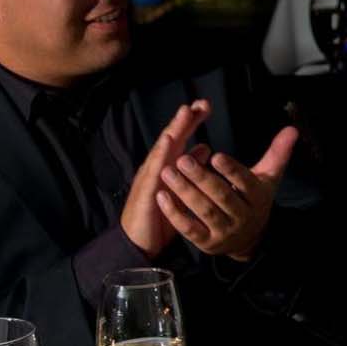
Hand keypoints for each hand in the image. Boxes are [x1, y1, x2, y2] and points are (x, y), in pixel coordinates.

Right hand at [121, 101, 211, 258]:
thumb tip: (205, 148)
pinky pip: (154, 170)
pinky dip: (161, 154)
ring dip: (174, 130)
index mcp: (167, 166)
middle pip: (171, 138)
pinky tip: (168, 142)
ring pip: (162, 149)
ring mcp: (149, 177)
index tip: (205, 106)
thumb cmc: (161, 216)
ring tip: (184, 113)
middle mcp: (157, 168)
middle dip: (184, 120)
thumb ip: (192, 169)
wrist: (141, 242)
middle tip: (199, 103)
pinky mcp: (145, 190)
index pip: (180, 139)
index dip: (190, 122)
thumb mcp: (182, 190)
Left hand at [156, 125, 299, 260]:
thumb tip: (292, 129)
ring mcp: (224, 232)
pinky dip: (175, 213)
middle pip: (222, 197)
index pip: (245, 183)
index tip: (216, 155)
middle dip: (201, 179)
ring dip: (185, 192)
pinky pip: (189, 229)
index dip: (232, 171)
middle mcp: (242, 217)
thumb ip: (278, 153)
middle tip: (182, 160)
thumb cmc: (253, 199)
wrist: (249, 239)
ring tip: (168, 172)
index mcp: (257, 197)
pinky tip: (162, 196)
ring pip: (204, 212)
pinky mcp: (207, 243)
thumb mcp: (267, 177)